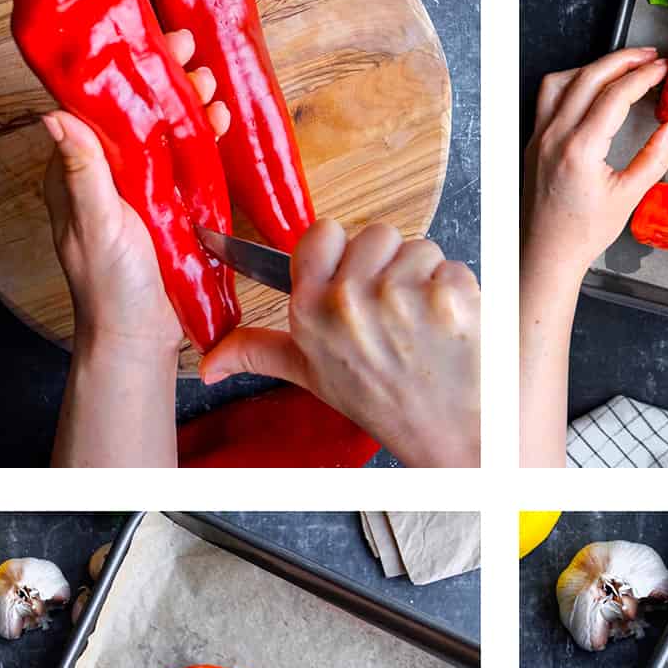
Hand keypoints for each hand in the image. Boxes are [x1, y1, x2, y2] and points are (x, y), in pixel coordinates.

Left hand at [43, 28, 228, 357]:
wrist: (140, 339)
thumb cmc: (110, 289)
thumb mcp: (96, 225)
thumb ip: (83, 171)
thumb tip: (55, 115)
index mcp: (79, 173)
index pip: (98, 106)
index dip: (123, 70)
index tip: (150, 42)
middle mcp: (108, 175)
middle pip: (136, 113)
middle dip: (164, 81)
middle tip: (190, 55)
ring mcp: (141, 191)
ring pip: (165, 134)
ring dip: (188, 107)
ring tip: (211, 86)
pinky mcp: (170, 209)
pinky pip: (187, 165)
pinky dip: (204, 140)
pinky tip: (219, 124)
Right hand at [199, 220, 479, 467]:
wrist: (450, 435)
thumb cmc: (385, 403)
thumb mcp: (313, 375)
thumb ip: (259, 353)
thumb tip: (208, 363)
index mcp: (311, 310)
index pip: (323, 232)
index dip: (345, 253)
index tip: (355, 280)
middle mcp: (349, 300)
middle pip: (377, 234)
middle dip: (392, 266)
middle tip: (395, 314)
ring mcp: (401, 297)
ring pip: (420, 247)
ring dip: (427, 279)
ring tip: (424, 324)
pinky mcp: (448, 297)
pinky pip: (455, 267)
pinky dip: (459, 293)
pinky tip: (450, 327)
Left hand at [519, 48, 667, 465]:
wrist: (547, 254)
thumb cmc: (585, 233)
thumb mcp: (629, 197)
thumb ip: (655, 158)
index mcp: (580, 149)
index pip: (615, 95)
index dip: (642, 76)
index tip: (662, 68)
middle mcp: (554, 136)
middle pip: (588, 77)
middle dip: (621, 60)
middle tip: (648, 56)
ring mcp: (539, 136)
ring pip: (562, 81)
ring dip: (592, 67)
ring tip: (621, 67)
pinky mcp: (532, 141)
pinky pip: (548, 97)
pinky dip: (571, 82)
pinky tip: (589, 87)